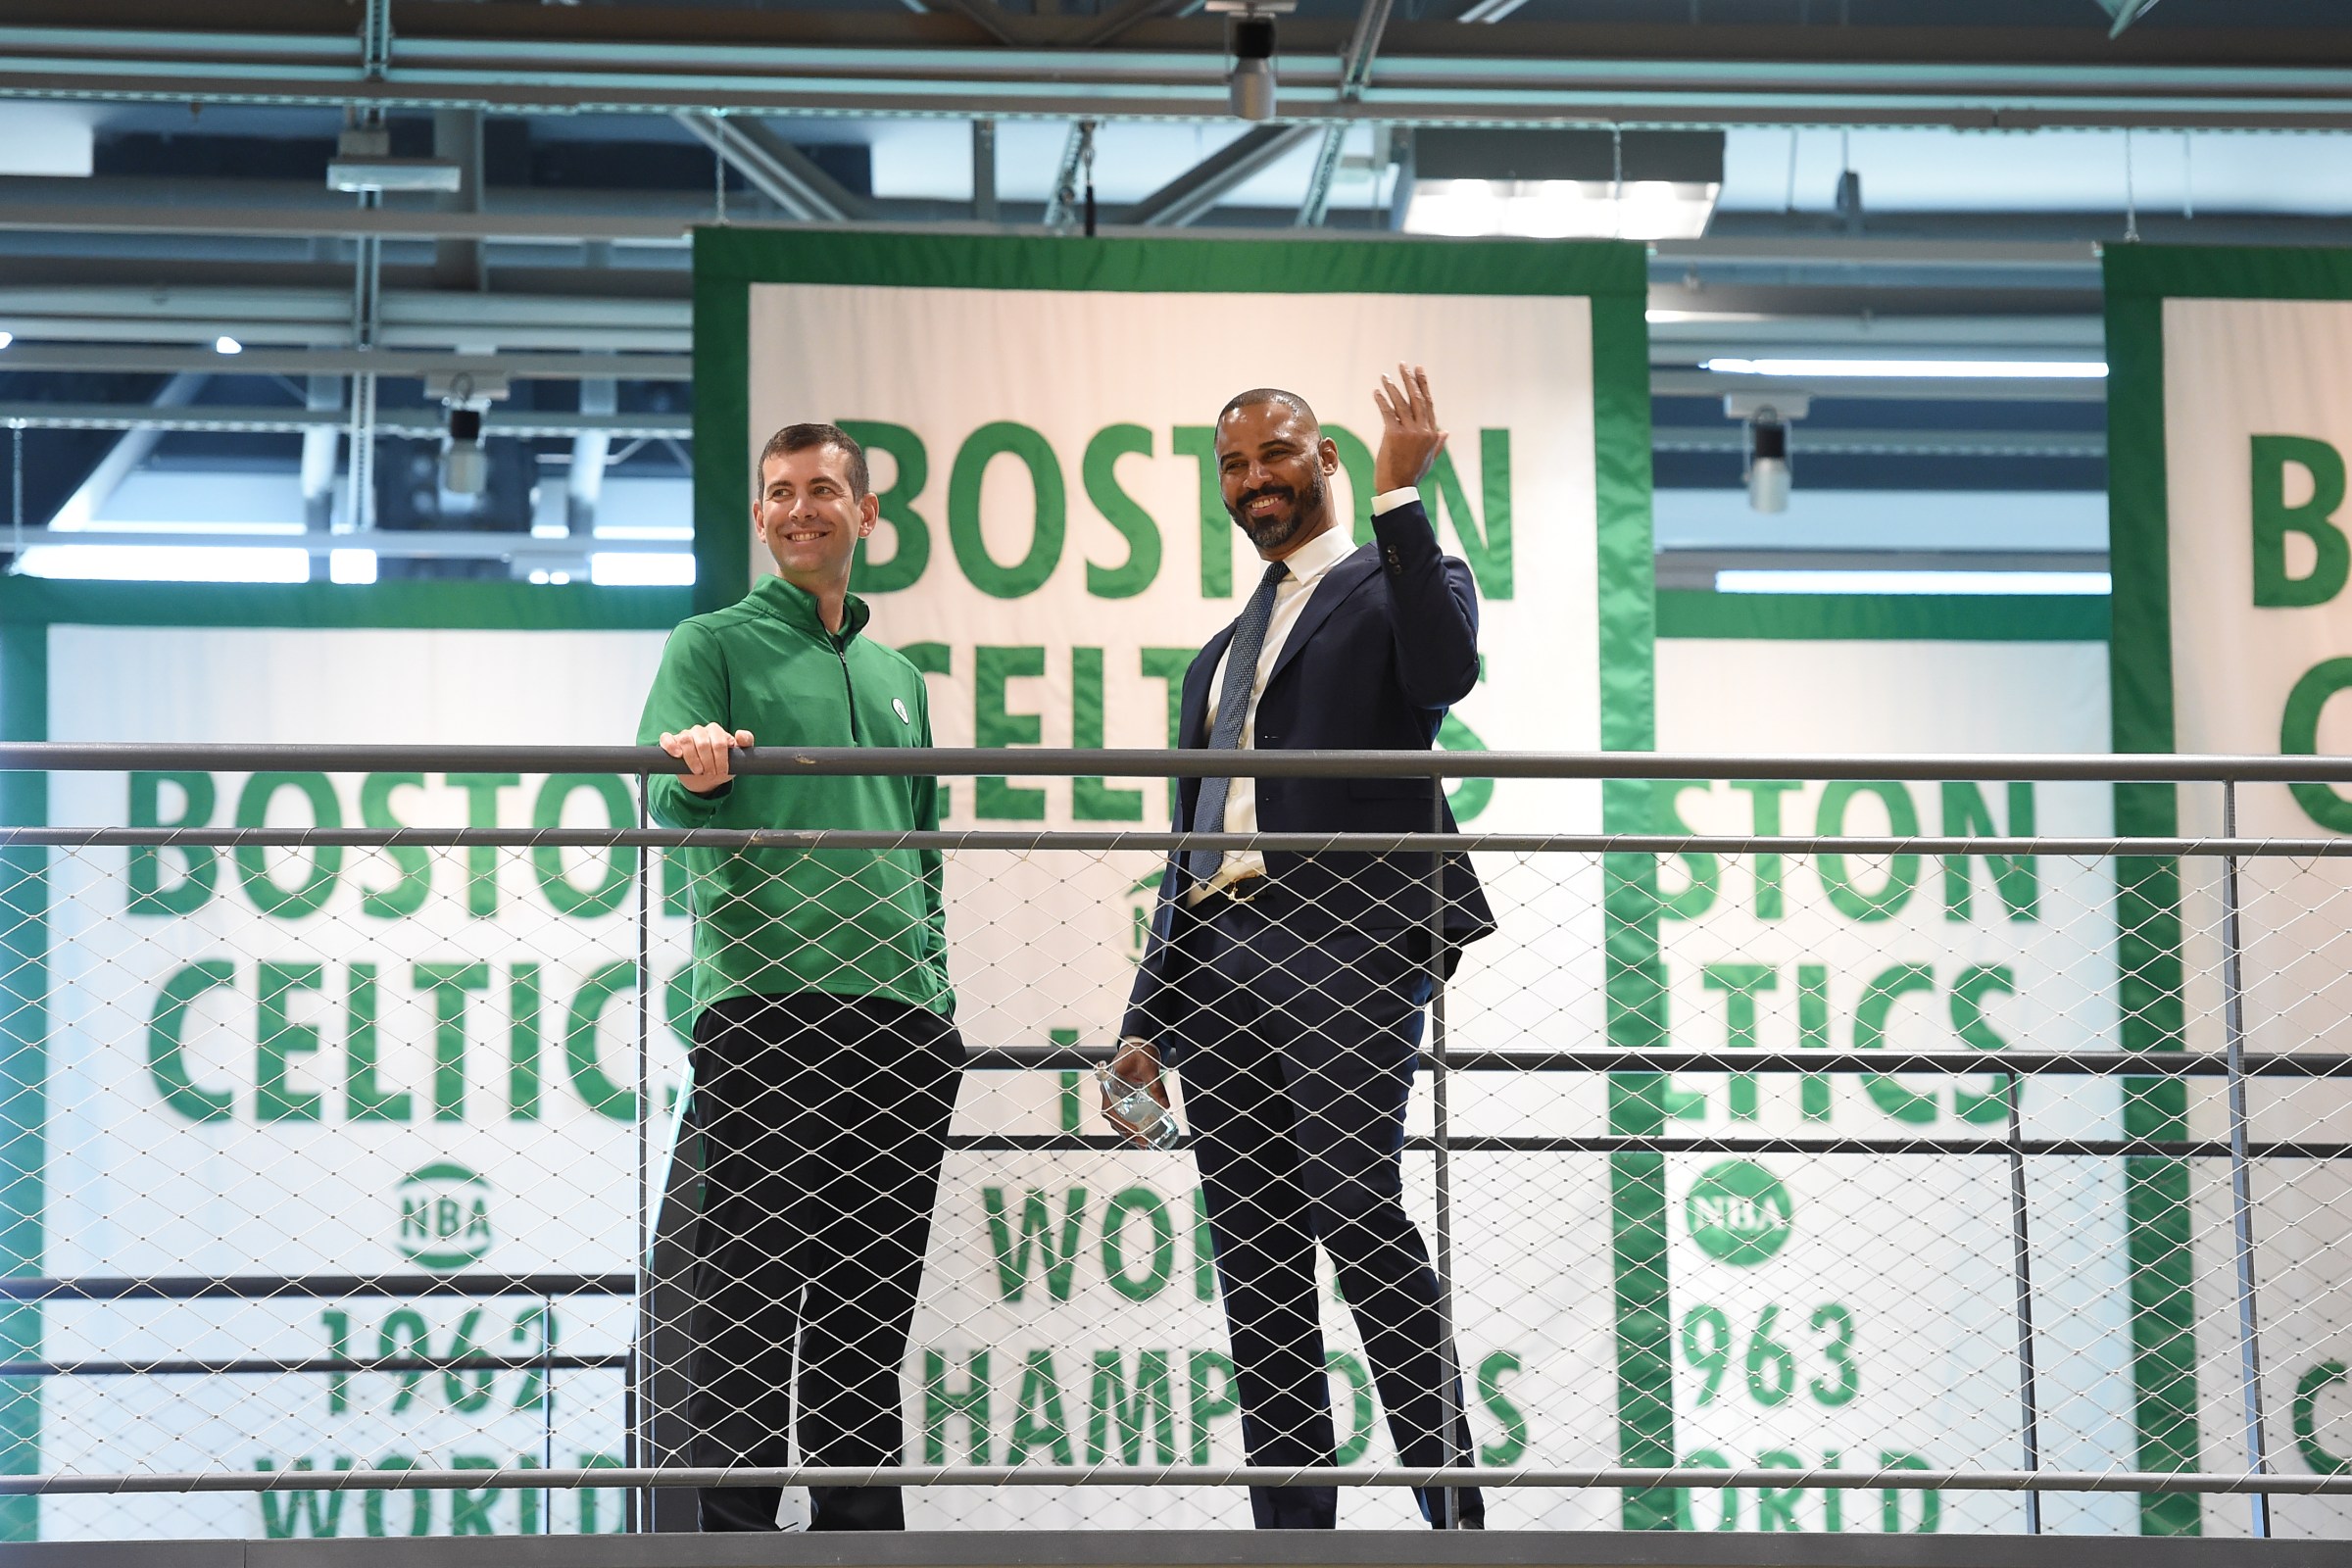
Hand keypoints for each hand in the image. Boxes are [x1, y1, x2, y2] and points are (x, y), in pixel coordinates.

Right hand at [660, 722, 752, 795]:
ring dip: (692, 758)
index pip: (719, 741)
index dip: (721, 758)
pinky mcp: (671, 743)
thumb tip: (740, 734)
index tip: (722, 771)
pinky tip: (677, 755)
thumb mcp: (738, 757)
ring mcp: (685, 735)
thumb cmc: (722, 765)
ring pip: (686, 739)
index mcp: (715, 731)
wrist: (705, 779)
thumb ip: (745, 743)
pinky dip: (671, 746)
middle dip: (708, 761)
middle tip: (711, 773)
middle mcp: (699, 731)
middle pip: (703, 741)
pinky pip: (666, 738)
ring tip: (698, 771)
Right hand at [1101, 1036, 1170, 1149]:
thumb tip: (1166, 1106)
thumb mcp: (1149, 1068)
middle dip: (1126, 1133)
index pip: (1109, 1109)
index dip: (1120, 1123)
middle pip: (1113, 1118)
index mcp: (1109, 1084)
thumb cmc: (1141, 1053)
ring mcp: (1114, 1095)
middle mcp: (1109, 1092)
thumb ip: (1156, 1085)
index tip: (1135, 1132)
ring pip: (1117, 1119)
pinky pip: (1123, 1114)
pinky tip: (1142, 1134)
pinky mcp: (1122, 1097)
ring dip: (1128, 1132)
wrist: (1138, 1045)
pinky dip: (1131, 1125)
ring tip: (1143, 1144)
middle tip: (1143, 1143)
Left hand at [1372, 363, 1447, 492]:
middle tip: (1403, 365)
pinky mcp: (1394, 435)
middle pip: (1417, 398)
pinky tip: (1376, 392)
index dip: (1423, 385)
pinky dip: (1382, 401)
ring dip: (1392, 387)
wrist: (1398, 489)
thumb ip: (1438, 443)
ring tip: (1384, 376)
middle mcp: (1423, 430)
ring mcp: (1410, 432)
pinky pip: (1388, 413)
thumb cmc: (1412, 475)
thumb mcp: (1429, 458)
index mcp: (1432, 433)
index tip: (1418, 370)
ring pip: (1401, 403)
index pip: (1428, 403)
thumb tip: (1446, 431)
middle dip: (1410, 379)